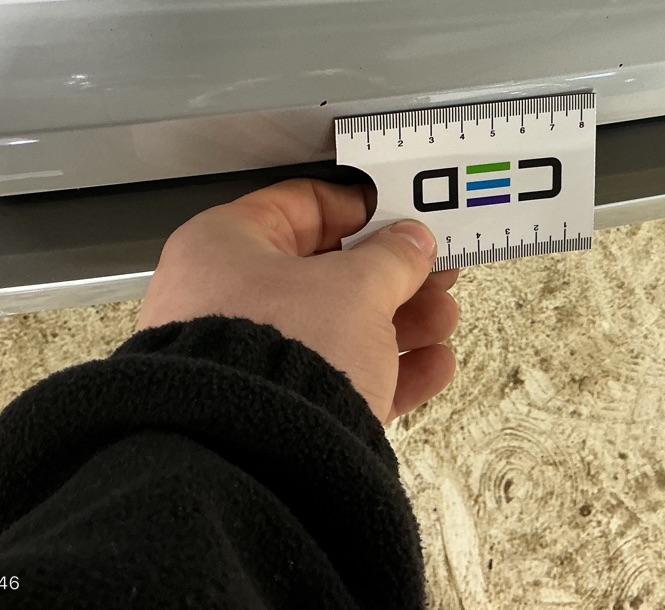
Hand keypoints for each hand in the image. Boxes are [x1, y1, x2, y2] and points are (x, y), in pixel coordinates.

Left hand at [136, 178, 458, 423]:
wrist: (258, 459)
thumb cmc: (281, 353)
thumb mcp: (356, 286)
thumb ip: (392, 257)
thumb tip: (411, 243)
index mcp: (224, 247)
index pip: (300, 205)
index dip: (361, 208)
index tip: (403, 215)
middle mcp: (222, 299)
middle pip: (325, 272)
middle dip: (392, 275)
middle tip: (434, 272)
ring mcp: (244, 360)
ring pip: (335, 328)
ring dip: (400, 323)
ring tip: (443, 321)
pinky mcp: (269, 411)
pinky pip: (333, 379)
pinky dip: (385, 371)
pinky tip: (431, 368)